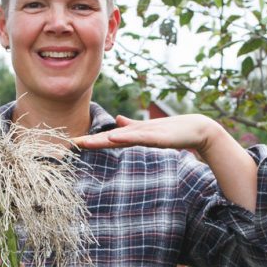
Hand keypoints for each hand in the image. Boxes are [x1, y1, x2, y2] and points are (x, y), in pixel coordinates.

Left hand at [75, 114, 220, 153]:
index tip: (73, 145)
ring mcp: (146, 134)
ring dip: (101, 140)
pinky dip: (124, 137)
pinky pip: (137, 137)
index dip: (91, 141)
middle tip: (70, 144)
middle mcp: (136, 133)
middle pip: (108, 139)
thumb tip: (117, 122)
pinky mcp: (156, 136)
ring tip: (84, 142)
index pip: (108, 139)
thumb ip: (132, 127)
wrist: (197, 129)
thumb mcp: (149, 131)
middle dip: (89, 142)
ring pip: (119, 138)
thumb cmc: (174, 131)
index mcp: (133, 134)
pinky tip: (113, 138)